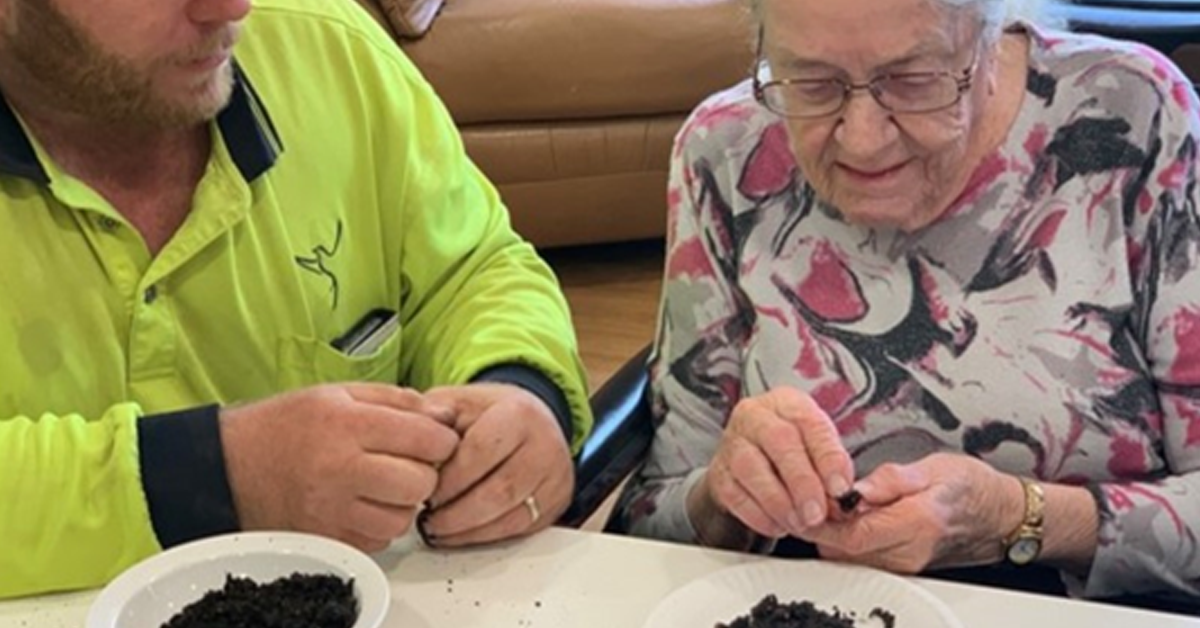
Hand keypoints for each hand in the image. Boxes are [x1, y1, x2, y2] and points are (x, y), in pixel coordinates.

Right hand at [220, 384, 459, 552]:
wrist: (230, 467)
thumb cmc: (286, 425)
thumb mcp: (339, 394)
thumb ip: (397, 400)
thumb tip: (445, 415)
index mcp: (347, 425)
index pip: (426, 440)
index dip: (442, 441)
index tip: (436, 440)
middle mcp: (340, 470)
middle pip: (420, 484)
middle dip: (427, 474)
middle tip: (412, 464)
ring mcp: (331, 510)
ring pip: (402, 518)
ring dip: (404, 503)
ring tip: (386, 485)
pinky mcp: (325, 538)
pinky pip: (378, 541)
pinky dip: (381, 524)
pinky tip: (366, 504)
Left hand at [419, 383, 572, 546]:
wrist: (531, 420)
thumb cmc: (490, 413)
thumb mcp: (459, 401)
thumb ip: (434, 413)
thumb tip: (413, 428)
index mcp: (520, 415)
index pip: (481, 452)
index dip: (448, 478)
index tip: (424, 490)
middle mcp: (545, 447)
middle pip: (499, 492)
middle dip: (456, 512)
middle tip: (426, 518)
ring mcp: (554, 479)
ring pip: (510, 517)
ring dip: (467, 530)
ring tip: (436, 528)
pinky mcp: (555, 504)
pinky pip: (518, 529)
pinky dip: (484, 537)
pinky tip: (459, 533)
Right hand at [692, 387, 854, 540]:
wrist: (754, 459)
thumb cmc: (793, 449)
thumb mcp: (818, 445)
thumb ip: (831, 464)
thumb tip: (844, 496)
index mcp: (787, 403)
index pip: (809, 423)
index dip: (827, 458)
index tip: (841, 488)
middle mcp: (755, 416)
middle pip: (779, 442)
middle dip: (802, 482)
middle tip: (818, 513)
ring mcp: (732, 444)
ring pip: (752, 469)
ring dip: (780, 503)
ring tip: (800, 522)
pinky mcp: (719, 474)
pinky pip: (736, 495)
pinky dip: (760, 516)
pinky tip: (779, 524)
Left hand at [803, 452, 1023, 572]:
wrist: (999, 514)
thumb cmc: (970, 488)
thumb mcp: (931, 468)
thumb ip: (890, 481)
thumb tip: (855, 490)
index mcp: (916, 523)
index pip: (852, 536)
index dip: (820, 524)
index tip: (802, 505)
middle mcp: (908, 552)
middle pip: (843, 551)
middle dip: (821, 526)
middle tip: (813, 496)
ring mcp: (905, 564)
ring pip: (849, 557)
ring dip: (833, 533)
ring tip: (833, 503)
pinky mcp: (902, 567)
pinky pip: (862, 558)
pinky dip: (848, 540)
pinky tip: (850, 517)